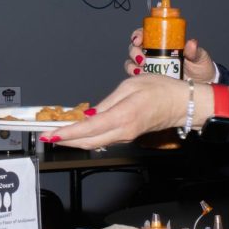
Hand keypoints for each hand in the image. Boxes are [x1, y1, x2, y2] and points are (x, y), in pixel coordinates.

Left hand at [50, 74, 191, 149]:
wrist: (183, 105)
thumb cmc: (162, 90)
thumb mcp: (131, 85)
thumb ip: (107, 102)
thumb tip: (88, 114)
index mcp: (123, 116)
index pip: (88, 128)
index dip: (67, 133)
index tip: (51, 133)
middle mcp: (123, 131)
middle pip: (87, 142)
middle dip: (64, 140)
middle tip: (45, 135)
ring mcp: (126, 136)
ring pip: (94, 143)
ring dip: (74, 140)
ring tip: (55, 134)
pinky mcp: (127, 136)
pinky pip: (103, 140)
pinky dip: (86, 138)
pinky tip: (77, 132)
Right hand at [128, 28, 216, 82]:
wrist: (200, 88)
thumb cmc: (200, 68)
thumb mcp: (199, 58)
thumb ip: (194, 51)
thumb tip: (191, 43)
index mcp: (164, 43)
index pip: (146, 34)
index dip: (138, 34)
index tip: (138, 39)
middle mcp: (154, 54)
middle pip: (134, 47)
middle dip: (134, 51)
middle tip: (142, 58)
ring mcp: (150, 67)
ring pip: (131, 62)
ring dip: (132, 65)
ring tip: (141, 69)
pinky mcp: (149, 80)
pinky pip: (135, 77)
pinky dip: (135, 76)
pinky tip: (142, 78)